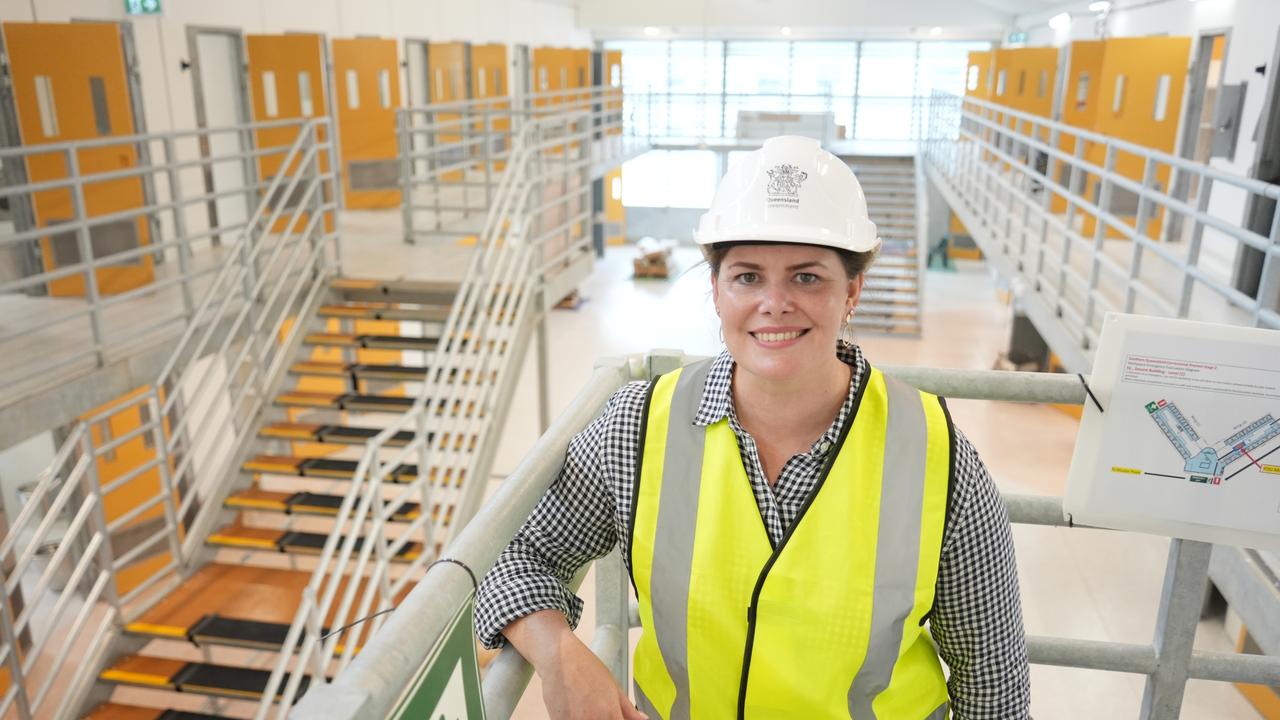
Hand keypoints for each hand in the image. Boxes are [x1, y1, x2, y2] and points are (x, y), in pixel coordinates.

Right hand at [502, 610, 646, 719]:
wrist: (558, 658)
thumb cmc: (585, 667)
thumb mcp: (614, 686)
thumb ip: (629, 709)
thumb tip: (643, 719)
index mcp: (610, 714)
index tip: (619, 718)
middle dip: (606, 719)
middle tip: (602, 711)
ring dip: (589, 718)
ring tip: (587, 707)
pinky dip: (576, 718)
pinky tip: (576, 708)